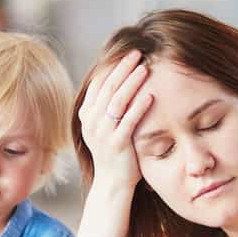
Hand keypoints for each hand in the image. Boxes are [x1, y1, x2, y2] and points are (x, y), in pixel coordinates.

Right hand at [77, 50, 153, 192]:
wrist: (113, 182)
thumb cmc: (115, 151)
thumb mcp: (106, 125)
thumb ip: (109, 106)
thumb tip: (122, 78)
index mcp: (87, 114)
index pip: (99, 84)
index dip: (113, 67)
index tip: (128, 54)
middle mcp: (91, 122)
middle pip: (108, 88)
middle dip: (123, 68)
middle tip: (137, 53)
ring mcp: (102, 134)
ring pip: (116, 102)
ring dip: (131, 83)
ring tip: (145, 68)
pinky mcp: (116, 145)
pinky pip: (128, 122)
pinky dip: (139, 107)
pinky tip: (150, 95)